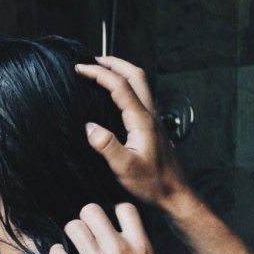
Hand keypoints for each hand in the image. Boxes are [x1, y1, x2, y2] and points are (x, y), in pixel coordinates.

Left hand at [49, 203, 172, 253]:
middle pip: (91, 210)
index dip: (114, 213)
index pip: (124, 208)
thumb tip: (131, 239)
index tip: (110, 224)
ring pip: (72, 227)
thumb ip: (141, 250)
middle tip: (87, 233)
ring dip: (71, 235)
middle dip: (86, 219)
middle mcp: (118, 249)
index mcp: (140, 245)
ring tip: (74, 245)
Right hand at [75, 57, 188, 208]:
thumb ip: (106, 146)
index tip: (79, 69)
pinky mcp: (152, 126)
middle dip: (113, 62)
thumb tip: (89, 127)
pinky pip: (139, 95)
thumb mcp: (125, 168)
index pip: (119, 86)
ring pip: (140, 83)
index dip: (98, 73)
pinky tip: (114, 95)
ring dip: (121, 71)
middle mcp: (149, 114)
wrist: (174, 194)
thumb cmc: (152, 183)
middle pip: (135, 74)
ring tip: (101, 70)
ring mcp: (153, 118)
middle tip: (91, 60)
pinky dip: (125, 85)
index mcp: (141, 120)